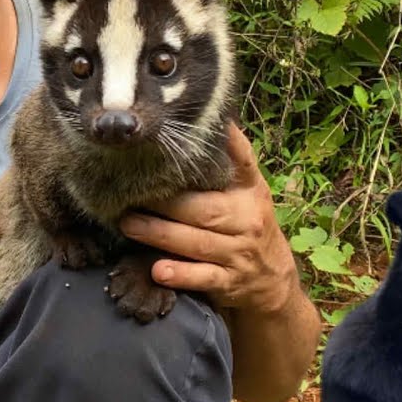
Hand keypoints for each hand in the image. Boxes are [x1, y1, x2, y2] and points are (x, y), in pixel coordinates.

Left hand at [120, 123, 298, 315]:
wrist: (273, 281)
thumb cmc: (247, 225)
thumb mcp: (247, 192)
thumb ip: (229, 161)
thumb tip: (210, 119)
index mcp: (251, 192)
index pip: (243, 162)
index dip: (229, 144)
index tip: (210, 127)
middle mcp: (248, 220)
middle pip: (205, 209)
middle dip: (166, 202)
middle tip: (130, 193)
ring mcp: (239, 253)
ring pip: (197, 242)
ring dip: (160, 234)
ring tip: (128, 224)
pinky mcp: (229, 282)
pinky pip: (203, 277)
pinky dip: (180, 274)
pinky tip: (158, 270)